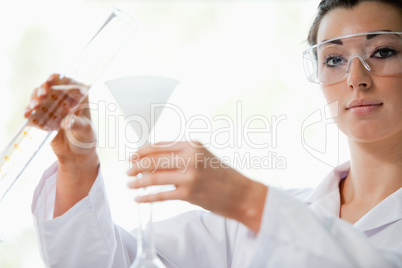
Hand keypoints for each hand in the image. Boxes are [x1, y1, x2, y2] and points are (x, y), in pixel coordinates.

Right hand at [25, 74, 98, 216]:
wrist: (77, 159)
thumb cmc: (86, 145)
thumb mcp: (85, 136)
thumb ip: (79, 126)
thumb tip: (70, 118)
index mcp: (83, 99)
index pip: (72, 83)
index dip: (62, 80)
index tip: (51, 80)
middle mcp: (69, 101)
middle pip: (54, 88)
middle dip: (45, 89)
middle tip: (40, 94)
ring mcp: (55, 108)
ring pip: (43, 98)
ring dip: (36, 101)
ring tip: (32, 108)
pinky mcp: (46, 118)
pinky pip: (37, 112)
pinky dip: (32, 114)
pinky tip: (30, 117)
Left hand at [127, 141, 267, 232]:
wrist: (242, 194)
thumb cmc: (222, 176)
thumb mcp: (204, 157)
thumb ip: (182, 156)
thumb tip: (154, 158)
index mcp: (193, 145)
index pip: (160, 146)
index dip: (142, 151)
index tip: (133, 156)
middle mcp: (190, 157)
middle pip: (153, 160)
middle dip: (136, 165)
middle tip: (127, 170)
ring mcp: (189, 176)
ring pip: (154, 177)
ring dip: (138, 181)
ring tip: (129, 184)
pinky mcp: (189, 194)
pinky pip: (161, 195)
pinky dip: (147, 197)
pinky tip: (138, 198)